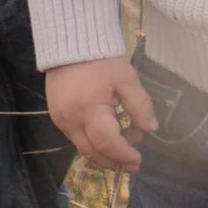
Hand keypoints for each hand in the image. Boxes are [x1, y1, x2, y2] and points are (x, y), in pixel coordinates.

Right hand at [47, 55, 154, 173]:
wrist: (71, 43)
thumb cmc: (101, 59)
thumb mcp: (126, 78)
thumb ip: (140, 105)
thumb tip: (151, 129)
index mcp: (89, 110)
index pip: (107, 143)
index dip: (124, 155)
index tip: (139, 160)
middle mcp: (71, 121)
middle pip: (92, 152)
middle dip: (114, 162)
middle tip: (133, 164)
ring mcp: (61, 121)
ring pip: (82, 148)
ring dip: (103, 153)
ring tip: (125, 149)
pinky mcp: (57, 117)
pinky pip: (75, 138)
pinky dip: (93, 142)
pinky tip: (108, 136)